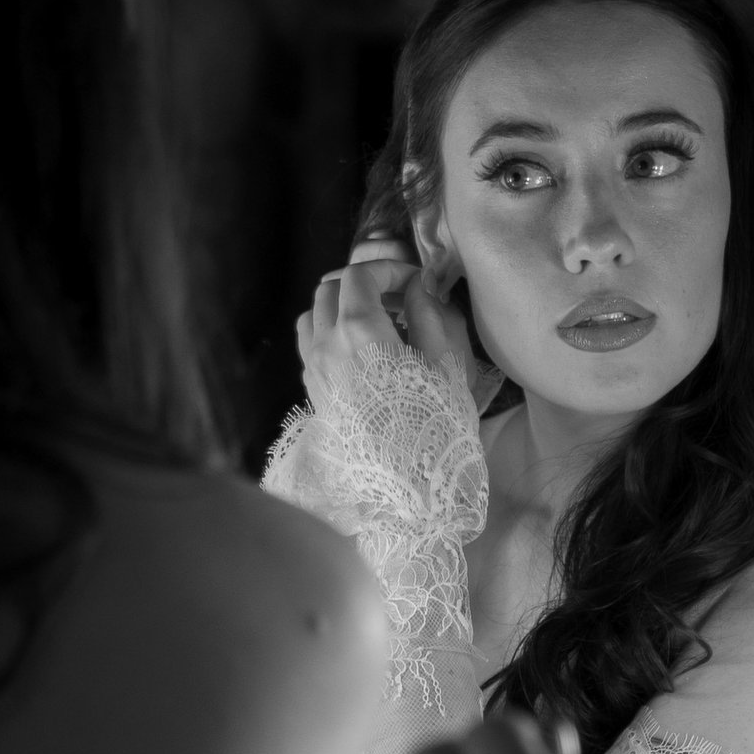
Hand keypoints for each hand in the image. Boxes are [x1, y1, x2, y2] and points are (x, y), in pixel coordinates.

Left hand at [297, 254, 483, 407]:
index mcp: (360, 329)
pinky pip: (309, 345)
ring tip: (375, 322)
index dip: (388, 268)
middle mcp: (327, 343)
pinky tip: (360, 352)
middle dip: (363, 283)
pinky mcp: (313, 391)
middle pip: (329, 288)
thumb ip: (429, 314)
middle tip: (398, 299)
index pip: (359, 275)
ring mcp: (314, 368)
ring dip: (340, 307)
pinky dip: (329, 333)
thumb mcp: (444, 363)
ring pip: (313, 315)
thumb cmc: (433, 423)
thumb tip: (418, 286)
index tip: (415, 283)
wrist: (405, 484)